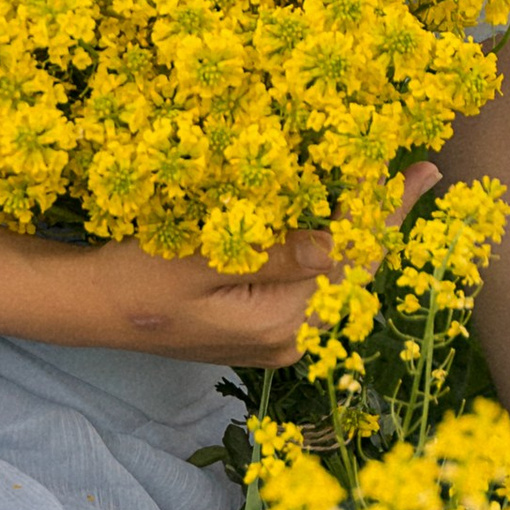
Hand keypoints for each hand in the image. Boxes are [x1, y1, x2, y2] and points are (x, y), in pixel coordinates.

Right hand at [47, 166, 442, 363]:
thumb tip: (338, 241)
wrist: (86, 308)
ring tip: (390, 191)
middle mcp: (286, 340)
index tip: (415, 170)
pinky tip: (335, 221)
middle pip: (352, 272)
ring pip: (333, 279)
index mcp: (279, 324)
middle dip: (383, 221)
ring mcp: (272, 338)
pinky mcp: (255, 328)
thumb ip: (274, 254)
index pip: (348, 258)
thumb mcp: (200, 259)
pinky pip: (308, 285)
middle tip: (422, 174)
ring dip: (359, 232)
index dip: (381, 210)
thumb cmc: (133, 277)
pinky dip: (327, 248)